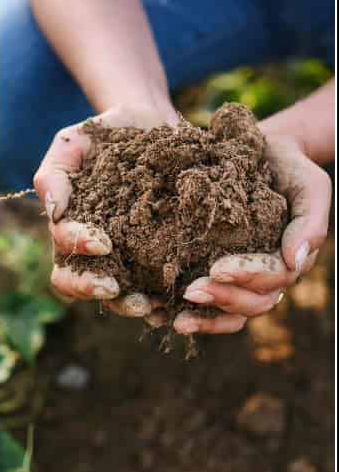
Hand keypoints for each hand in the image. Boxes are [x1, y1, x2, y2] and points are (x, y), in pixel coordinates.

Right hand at [33, 102, 178, 322]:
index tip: (101, 242)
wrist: (152, 123)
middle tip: (115, 288)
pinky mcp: (160, 256)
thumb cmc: (106, 133)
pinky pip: (158, 287)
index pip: (63, 252)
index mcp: (71, 228)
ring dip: (129, 304)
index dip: (78, 251)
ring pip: (118, 295)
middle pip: (80, 284)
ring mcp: (127, 257)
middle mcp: (95, 250)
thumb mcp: (74, 142)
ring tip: (151, 305)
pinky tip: (177, 303)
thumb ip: (54, 174)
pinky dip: (165, 301)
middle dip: (94, 289)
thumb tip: (53, 212)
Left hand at [174, 131, 331, 336]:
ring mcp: (243, 277)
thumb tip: (295, 262)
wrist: (266, 151)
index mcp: (289, 259)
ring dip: (205, 318)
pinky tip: (160, 317)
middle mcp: (267, 275)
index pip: (272, 278)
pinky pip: (209, 303)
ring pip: (231, 312)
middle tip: (191, 291)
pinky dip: (190, 313)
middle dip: (223, 299)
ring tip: (176, 320)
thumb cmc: (291, 168)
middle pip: (252, 302)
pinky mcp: (216, 269)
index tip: (217, 268)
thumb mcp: (310, 186)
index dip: (246, 276)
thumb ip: (310, 222)